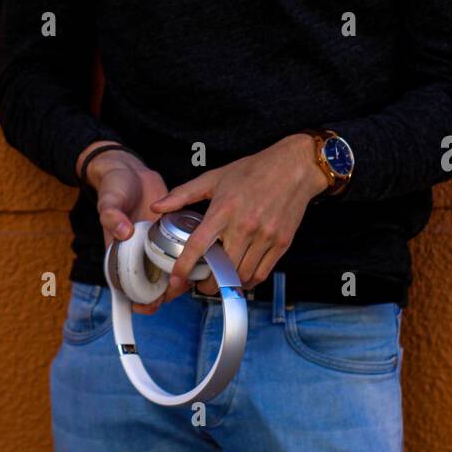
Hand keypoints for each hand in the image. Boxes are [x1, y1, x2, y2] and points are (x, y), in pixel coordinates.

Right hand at [83, 146, 175, 314]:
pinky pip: (181, 250)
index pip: (126, 284)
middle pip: (151, 282)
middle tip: (174, 293)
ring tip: (190, 280)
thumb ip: (112, 216)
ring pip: (169, 269)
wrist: (130, 170)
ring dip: (179, 278)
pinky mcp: (170, 232)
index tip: (143, 307)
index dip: (135, 299)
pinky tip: (200, 260)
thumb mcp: (108, 201)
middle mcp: (138, 252)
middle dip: (163, 293)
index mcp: (120, 252)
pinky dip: (189, 257)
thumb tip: (123, 231)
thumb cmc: (114, 187)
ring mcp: (155, 244)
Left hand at [148, 134, 327, 301]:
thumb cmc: (253, 170)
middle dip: (206, 283)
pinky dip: (248, 281)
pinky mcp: (281, 243)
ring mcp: (265, 237)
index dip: (184, 267)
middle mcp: (245, 226)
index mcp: (224, 209)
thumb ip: (184, 194)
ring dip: (227, 284)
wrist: (294, 167)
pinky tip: (239, 276)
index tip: (175, 281)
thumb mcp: (215, 177)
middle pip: (221, 269)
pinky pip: (261, 274)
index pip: (198, 245)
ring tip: (219, 280)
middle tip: (200, 282)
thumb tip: (158, 207)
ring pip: (241, 276)